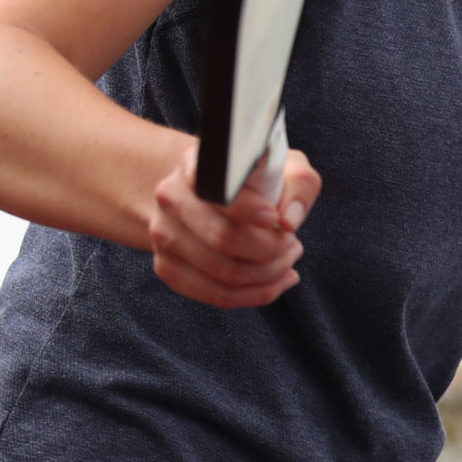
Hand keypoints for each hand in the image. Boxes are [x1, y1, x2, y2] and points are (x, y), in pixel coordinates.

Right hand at [147, 141, 323, 308]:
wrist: (208, 199)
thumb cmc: (253, 183)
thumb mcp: (282, 167)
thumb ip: (297, 182)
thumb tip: (288, 221)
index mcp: (195, 165)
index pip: (216, 188)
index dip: (248, 208)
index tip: (274, 219)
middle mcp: (171, 198)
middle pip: (224, 239)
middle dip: (271, 249)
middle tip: (291, 242)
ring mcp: (164, 236)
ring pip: (225, 273)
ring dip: (270, 273)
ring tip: (287, 258)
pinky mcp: (168, 268)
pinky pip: (219, 295)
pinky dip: (258, 293)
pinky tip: (278, 280)